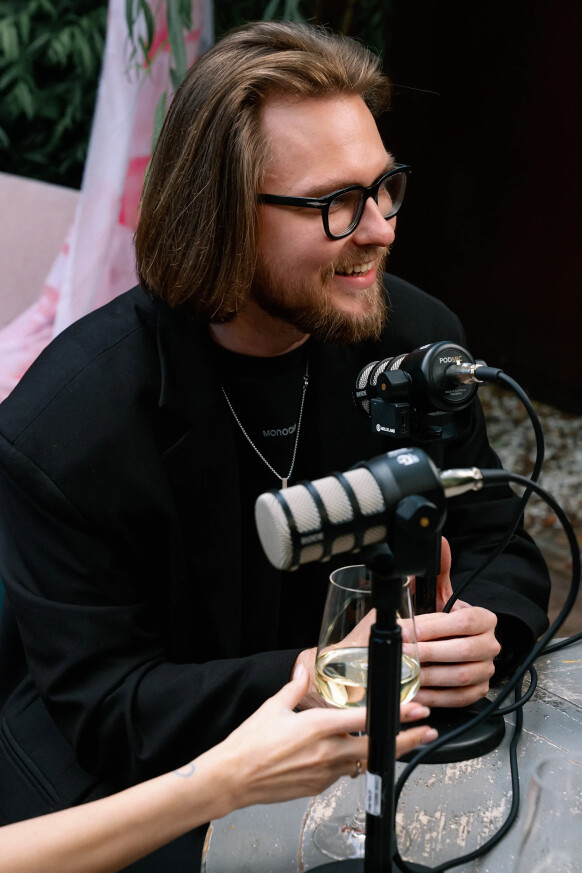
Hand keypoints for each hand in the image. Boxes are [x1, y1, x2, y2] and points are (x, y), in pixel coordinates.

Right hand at [217, 666, 436, 811]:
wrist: (233, 777)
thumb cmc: (249, 743)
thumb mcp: (273, 706)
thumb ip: (296, 687)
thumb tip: (305, 671)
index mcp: (318, 726)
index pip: (366, 720)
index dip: (394, 715)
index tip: (415, 709)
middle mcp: (326, 752)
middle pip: (376, 747)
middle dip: (405, 740)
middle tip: (426, 732)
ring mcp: (323, 773)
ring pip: (362, 762)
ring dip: (380, 752)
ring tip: (398, 743)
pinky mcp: (317, 787)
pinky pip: (342, 773)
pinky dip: (350, 763)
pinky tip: (350, 755)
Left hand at [407, 536, 500, 707]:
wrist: (447, 647)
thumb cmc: (440, 621)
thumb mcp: (438, 595)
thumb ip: (438, 571)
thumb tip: (440, 541)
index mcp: (484, 618)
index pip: (461, 623)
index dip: (431, 628)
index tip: (405, 631)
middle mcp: (491, 645)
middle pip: (461, 652)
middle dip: (426, 653)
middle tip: (400, 653)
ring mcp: (487, 670)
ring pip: (459, 677)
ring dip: (429, 677)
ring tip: (404, 673)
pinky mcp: (478, 692)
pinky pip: (458, 698)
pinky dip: (435, 697)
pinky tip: (414, 692)